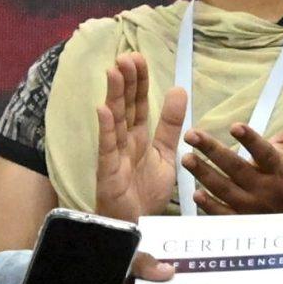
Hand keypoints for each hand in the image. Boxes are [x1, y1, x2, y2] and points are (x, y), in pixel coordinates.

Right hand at [94, 53, 188, 221]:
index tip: (139, 58)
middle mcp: (124, 142)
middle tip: (127, 56)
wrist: (135, 227)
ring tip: (114, 71)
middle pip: (125, 107)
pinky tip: (103, 109)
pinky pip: (107, 148)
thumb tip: (178, 89)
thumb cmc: (145, 192)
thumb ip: (170, 124)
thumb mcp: (165, 154)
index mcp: (139, 137)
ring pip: (115, 121)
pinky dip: (105, 129)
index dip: (139, 82)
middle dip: (126, 82)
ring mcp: (114, 155)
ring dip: (114, 96)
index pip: (139, 104)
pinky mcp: (108, 171)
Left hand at [181, 94, 282, 214]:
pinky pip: (224, 214)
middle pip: (237, 169)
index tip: (234, 125)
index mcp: (278, 166)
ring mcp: (252, 206)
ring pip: (225, 190)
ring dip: (204, 175)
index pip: (263, 152)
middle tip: (191, 134)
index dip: (250, 140)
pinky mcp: (242, 219)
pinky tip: (195, 193)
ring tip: (186, 158)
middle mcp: (264, 187)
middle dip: (213, 151)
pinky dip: (210, 206)